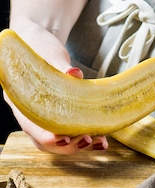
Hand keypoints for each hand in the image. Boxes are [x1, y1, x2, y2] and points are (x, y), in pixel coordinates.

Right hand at [3, 23, 107, 153]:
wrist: (37, 41)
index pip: (30, 125)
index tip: (64, 138)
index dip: (46, 135)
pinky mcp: (56, 114)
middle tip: (87, 141)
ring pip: (55, 139)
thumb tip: (74, 74)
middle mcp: (29, 112)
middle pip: (43, 139)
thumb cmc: (38, 46)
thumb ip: (59, 65)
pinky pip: (66, 130)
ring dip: (77, 144)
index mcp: (21, 98)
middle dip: (66, 145)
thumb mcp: (47, 53)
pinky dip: (82, 135)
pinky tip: (100, 138)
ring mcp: (42, 115)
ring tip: (99, 143)